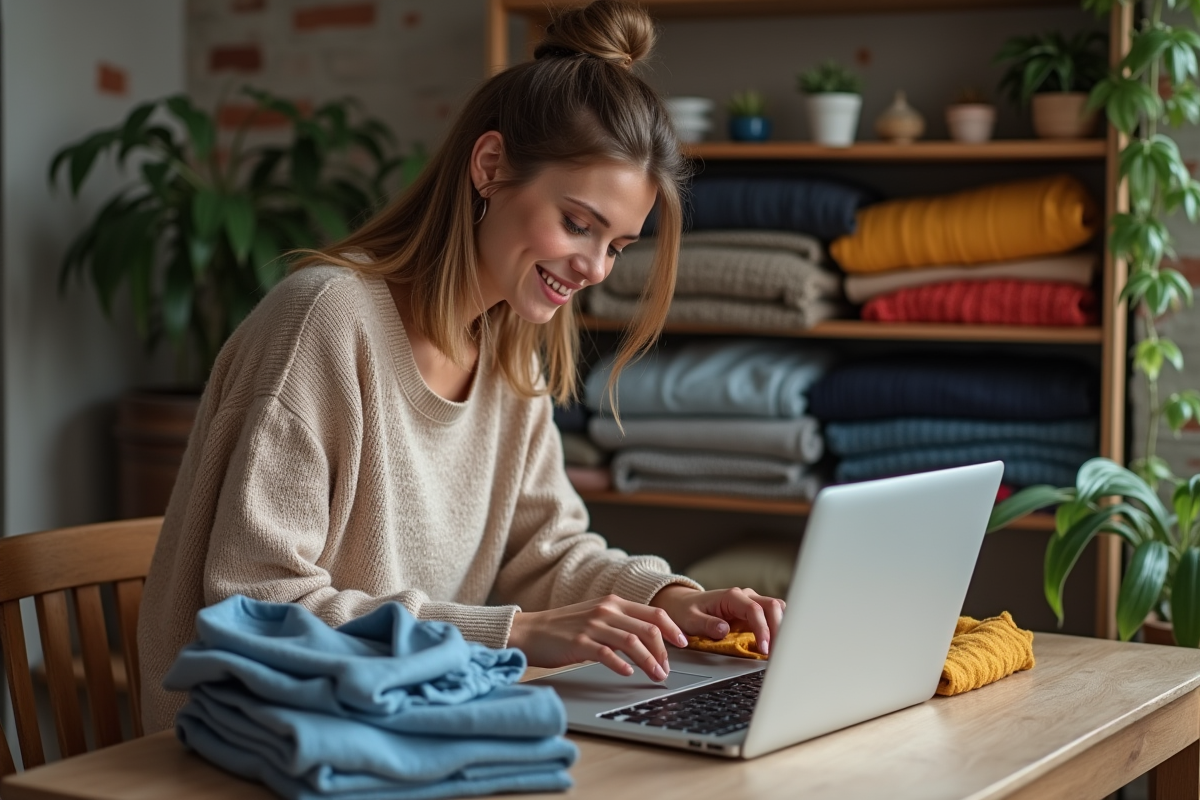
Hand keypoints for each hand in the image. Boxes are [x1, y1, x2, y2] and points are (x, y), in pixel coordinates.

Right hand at [508, 595, 689, 681]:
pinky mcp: (579, 641)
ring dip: (649, 661)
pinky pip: (606, 653)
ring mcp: (593, 625)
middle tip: (667, 669)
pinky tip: (627, 673)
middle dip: (664, 651)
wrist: (531, 631)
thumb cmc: (565, 628)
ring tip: (656, 676)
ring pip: (632, 641)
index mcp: (614, 603)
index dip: (673, 629)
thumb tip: (650, 640)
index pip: (654, 614)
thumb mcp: (597, 617)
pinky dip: (621, 664)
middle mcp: (606, 610)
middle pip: (648, 629)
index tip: (684, 644)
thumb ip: (621, 624)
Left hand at [649, 585, 785, 655]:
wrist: (683, 604)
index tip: (764, 649)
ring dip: (782, 629)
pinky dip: (778, 629)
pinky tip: (778, 645)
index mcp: (731, 597)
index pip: (754, 610)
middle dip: (779, 629)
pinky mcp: (754, 613)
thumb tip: (724, 630)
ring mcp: (752, 604)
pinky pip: (773, 617)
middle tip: (778, 654)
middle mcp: (745, 597)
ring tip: (780, 651)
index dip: (762, 629)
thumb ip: (706, 624)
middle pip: (773, 606)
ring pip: (777, 610)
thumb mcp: (690, 619)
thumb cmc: (686, 610)